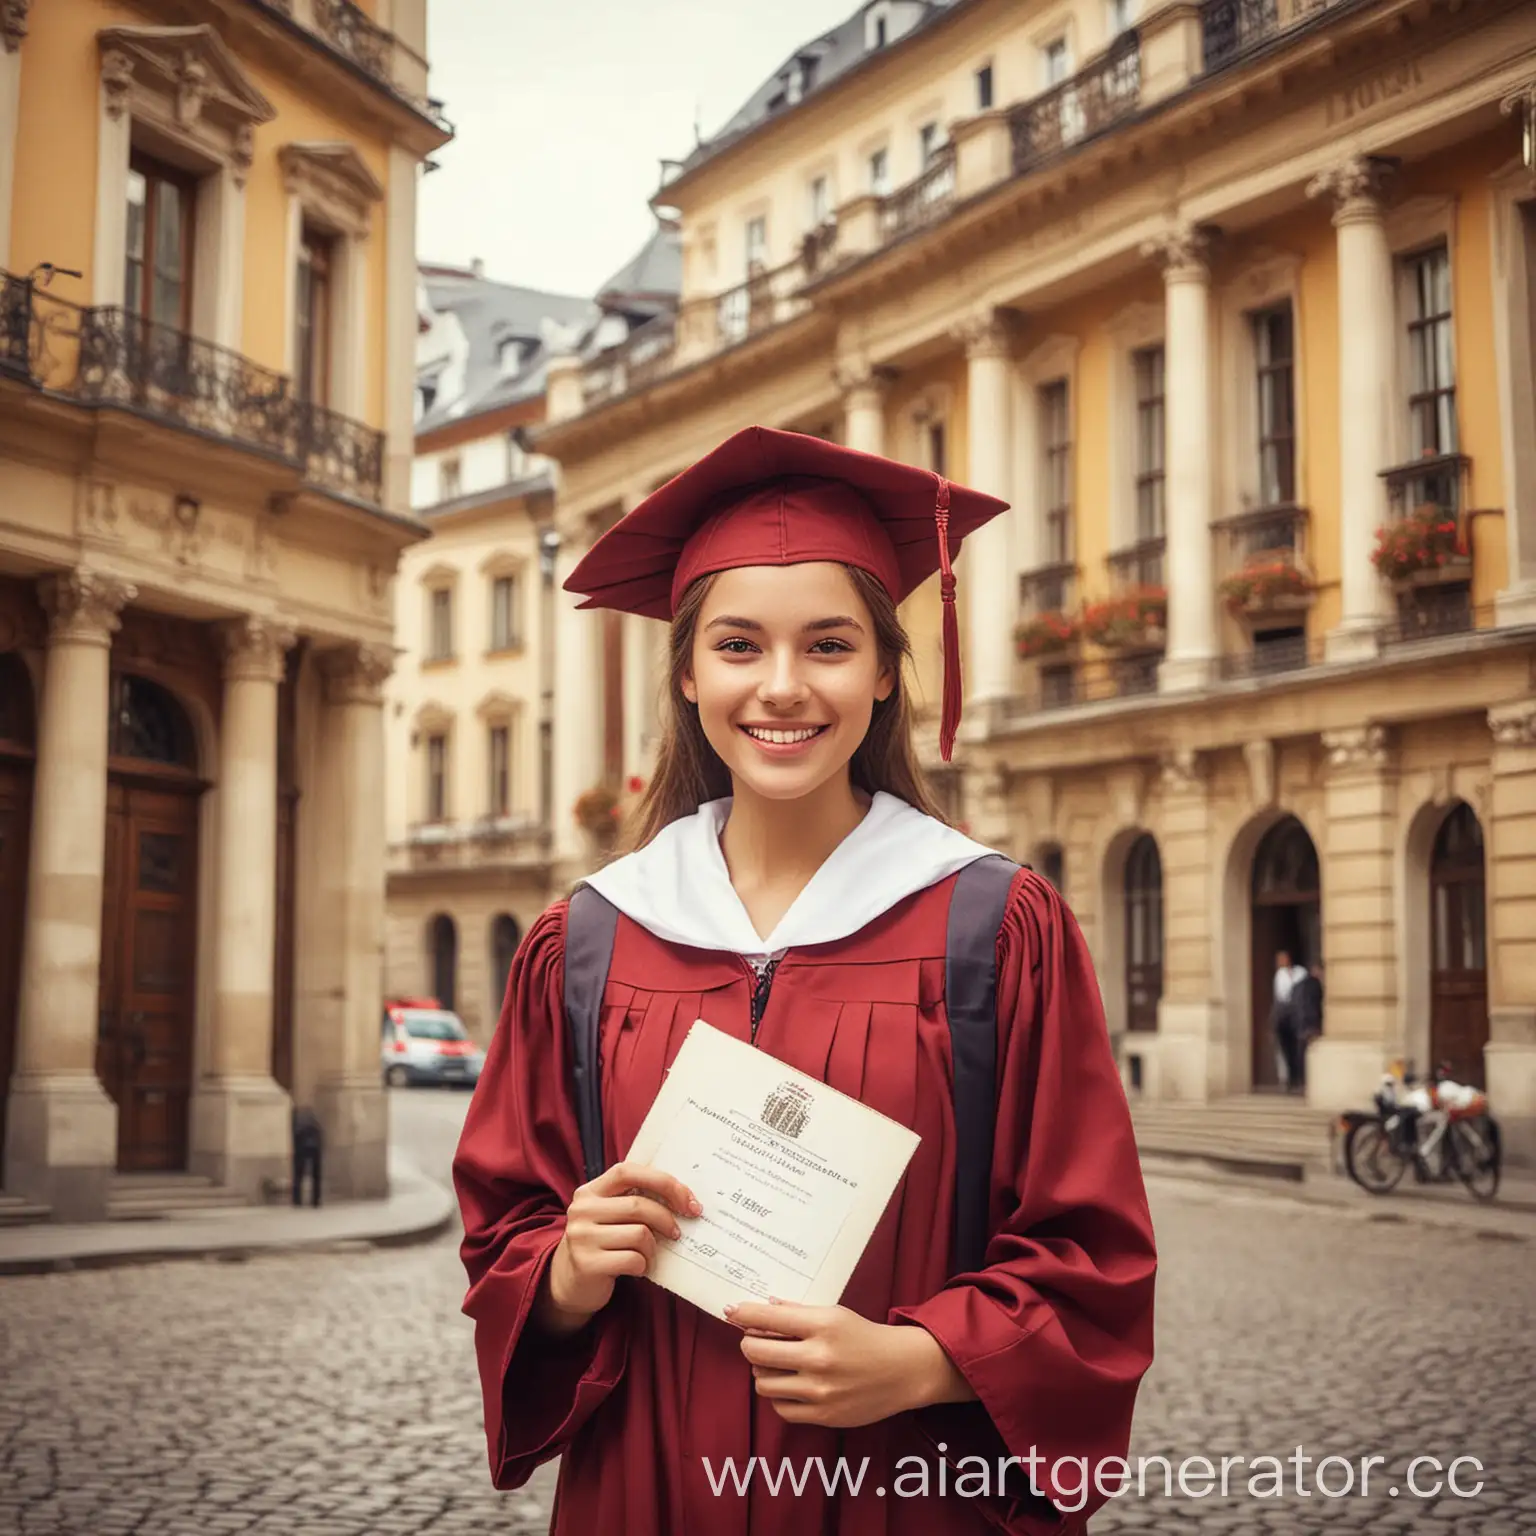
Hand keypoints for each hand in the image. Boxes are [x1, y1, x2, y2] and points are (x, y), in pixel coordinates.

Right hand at [537, 1161, 700, 1335]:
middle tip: (677, 1233)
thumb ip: (634, 1200)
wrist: (569, 1283)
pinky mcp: (586, 1264)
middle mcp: (581, 1209)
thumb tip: (684, 1198)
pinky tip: (637, 1268)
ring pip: (640, 1234)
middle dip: (667, 1220)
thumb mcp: (610, 1216)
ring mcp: (581, 1237)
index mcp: (590, 1191)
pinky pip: (633, 1260)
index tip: (688, 1200)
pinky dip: (644, 1265)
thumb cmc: (602, 1244)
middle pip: (639, 1205)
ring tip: (648, 1256)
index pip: (628, 1172)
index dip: (662, 1182)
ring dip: (653, 1249)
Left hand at [725, 1300, 971, 1427]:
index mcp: (823, 1325)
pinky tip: (789, 1384)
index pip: (768, 1317)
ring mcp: (820, 1390)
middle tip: (753, 1340)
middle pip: (756, 1352)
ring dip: (763, 1370)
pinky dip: (778, 1395)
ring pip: (763, 1382)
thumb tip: (764, 1306)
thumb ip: (798, 1312)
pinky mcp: (823, 1415)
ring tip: (775, 1363)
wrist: (902, 1371)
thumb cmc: (865, 1337)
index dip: (743, 1313)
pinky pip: (781, 1407)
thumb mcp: (834, 1314)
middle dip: (749, 1343)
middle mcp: (819, 1358)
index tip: (731, 1311)